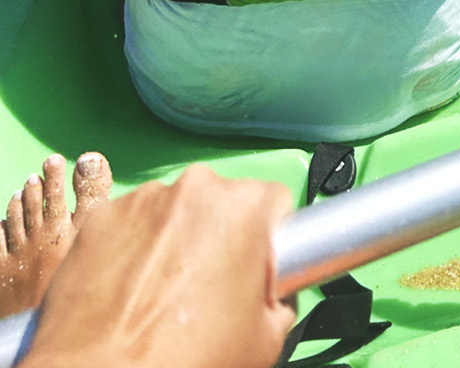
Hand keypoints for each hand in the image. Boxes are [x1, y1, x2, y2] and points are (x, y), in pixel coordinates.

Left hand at [25, 165, 294, 367]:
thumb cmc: (183, 361)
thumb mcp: (265, 342)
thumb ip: (280, 300)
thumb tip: (271, 294)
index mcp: (245, 207)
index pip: (274, 204)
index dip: (269, 240)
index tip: (254, 268)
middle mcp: (195, 187)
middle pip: (221, 202)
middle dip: (217, 236)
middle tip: (204, 291)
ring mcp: (143, 198)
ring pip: (173, 210)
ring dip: (172, 240)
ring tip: (159, 296)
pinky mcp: (101, 217)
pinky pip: (128, 226)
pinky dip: (131, 250)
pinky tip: (126, 292)